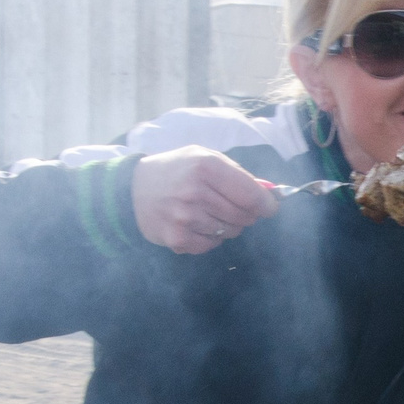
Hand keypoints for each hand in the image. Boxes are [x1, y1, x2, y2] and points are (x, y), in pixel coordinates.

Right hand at [132, 146, 278, 254]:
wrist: (133, 189)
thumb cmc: (176, 170)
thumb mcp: (204, 158)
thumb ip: (237, 174)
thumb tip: (270, 193)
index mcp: (205, 166)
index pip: (251, 195)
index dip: (267, 204)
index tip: (270, 207)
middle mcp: (195, 192)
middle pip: (243, 216)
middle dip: (246, 214)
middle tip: (233, 206)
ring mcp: (185, 218)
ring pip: (229, 232)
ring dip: (227, 225)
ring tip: (208, 212)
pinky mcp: (177, 239)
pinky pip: (211, 245)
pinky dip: (210, 238)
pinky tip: (196, 224)